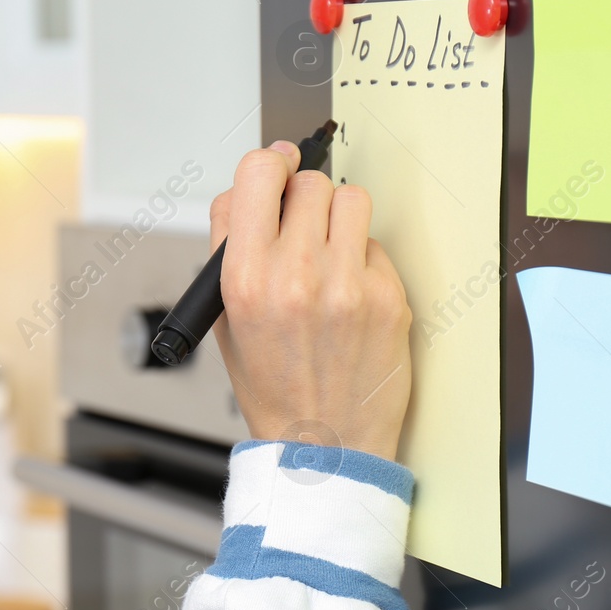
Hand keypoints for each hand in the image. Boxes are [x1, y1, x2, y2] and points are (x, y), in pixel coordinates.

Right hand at [208, 140, 413, 460]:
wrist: (323, 445)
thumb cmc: (272, 384)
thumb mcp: (223, 314)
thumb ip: (228, 243)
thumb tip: (254, 182)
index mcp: (244, 278)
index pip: (257, 174)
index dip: (269, 164)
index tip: (277, 168)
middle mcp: (295, 276)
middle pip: (309, 183)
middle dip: (304, 199)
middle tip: (301, 230)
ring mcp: (347, 285)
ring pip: (351, 200)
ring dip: (339, 218)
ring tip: (329, 254)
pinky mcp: (387, 297)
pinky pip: (376, 245)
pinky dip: (363, 260)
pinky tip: (350, 295)